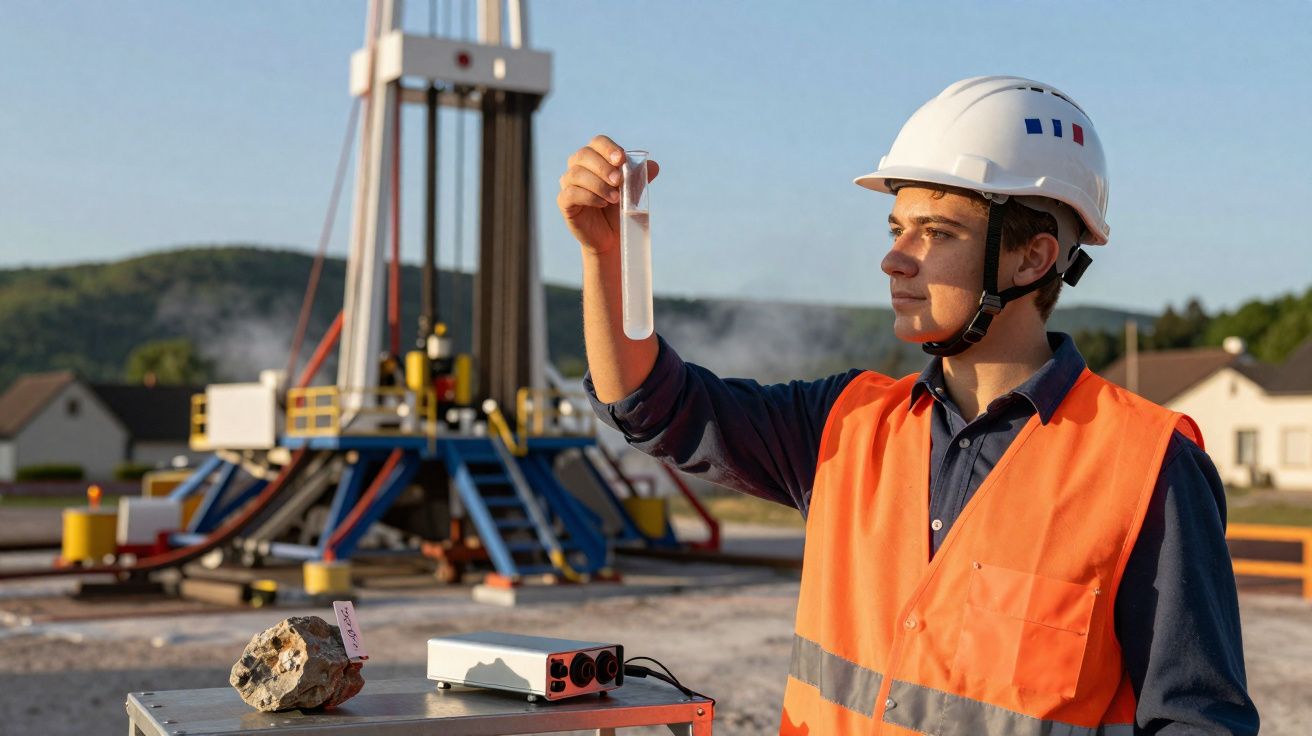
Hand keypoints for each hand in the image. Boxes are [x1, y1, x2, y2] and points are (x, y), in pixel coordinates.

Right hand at [557, 134, 659, 255]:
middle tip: (619, 181)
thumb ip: (641, 177)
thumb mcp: (634, 191)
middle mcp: (578, 167)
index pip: (597, 142)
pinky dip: (589, 196)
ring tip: (615, 198)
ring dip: (598, 184)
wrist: (613, 236)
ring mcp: (568, 184)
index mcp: (595, 158)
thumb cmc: (621, 208)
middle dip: (603, 166)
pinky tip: (602, 204)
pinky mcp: (564, 202)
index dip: (608, 148)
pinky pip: (571, 193)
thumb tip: (654, 166)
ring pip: (576, 174)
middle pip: (584, 155)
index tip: (621, 159)